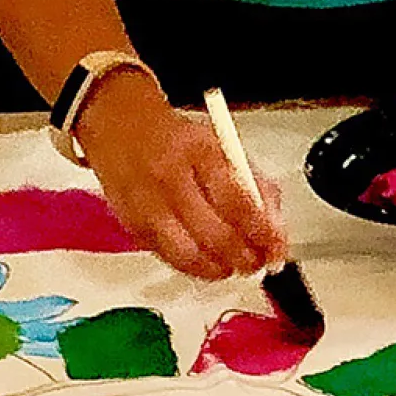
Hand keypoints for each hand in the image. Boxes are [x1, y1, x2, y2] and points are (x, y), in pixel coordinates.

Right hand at [77, 74, 287, 280]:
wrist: (120, 125)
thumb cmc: (178, 139)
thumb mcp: (225, 148)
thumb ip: (256, 186)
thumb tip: (274, 230)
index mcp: (202, 154)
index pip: (239, 203)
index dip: (262, 234)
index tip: (275, 249)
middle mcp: (172, 179)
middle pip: (215, 235)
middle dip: (243, 258)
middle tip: (256, 263)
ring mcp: (148, 204)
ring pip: (188, 255)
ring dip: (218, 269)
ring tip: (232, 267)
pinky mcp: (132, 224)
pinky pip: (168, 257)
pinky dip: (193, 266)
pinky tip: (206, 262)